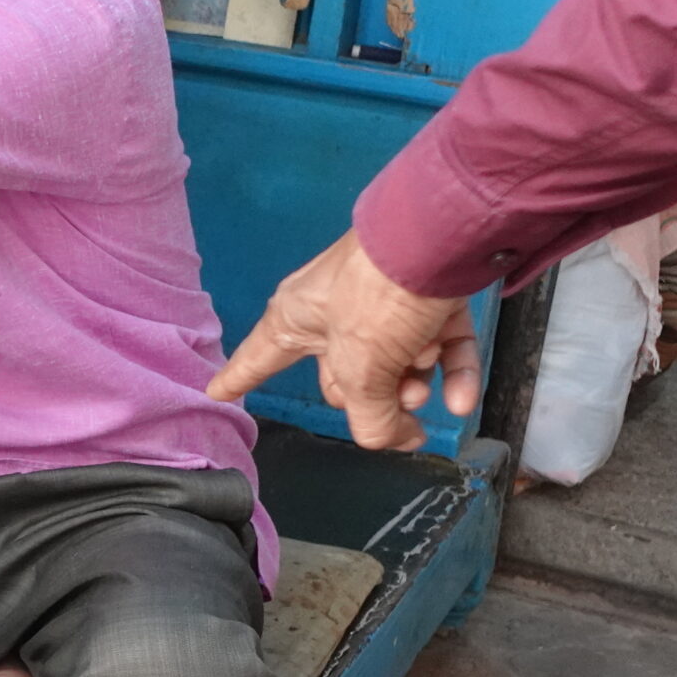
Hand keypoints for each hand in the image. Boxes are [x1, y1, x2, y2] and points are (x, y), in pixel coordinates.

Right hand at [208, 229, 482, 451]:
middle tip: (401, 413)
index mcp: (296, 320)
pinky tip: (459, 399)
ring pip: (395, 364)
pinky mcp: (429, 300)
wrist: (441, 238)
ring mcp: (383, 305)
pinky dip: (451, 373)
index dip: (239, 379)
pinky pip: (437, 348)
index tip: (217, 392)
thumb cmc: (377, 298)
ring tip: (425, 390)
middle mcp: (334, 313)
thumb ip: (367, 418)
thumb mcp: (362, 369)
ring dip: (413, 386)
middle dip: (375, 400)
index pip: (258, 360)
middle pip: (345, 378)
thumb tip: (388, 437)